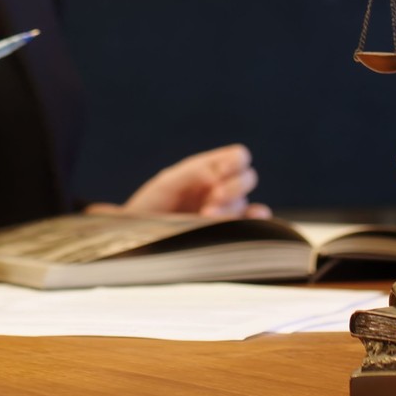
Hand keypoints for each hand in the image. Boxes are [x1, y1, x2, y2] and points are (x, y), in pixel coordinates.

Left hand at [115, 144, 269, 218]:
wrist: (139, 237)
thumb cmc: (151, 207)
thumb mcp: (167, 183)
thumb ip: (193, 174)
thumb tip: (218, 174)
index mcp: (208, 170)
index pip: (238, 157)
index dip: (234, 162)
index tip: (218, 174)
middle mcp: (222, 188)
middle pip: (247, 178)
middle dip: (232, 188)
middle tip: (211, 201)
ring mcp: (227, 210)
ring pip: (245, 203)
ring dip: (230, 209)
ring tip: (206, 217)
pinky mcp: (230, 232)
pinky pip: (253, 224)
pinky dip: (256, 220)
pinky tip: (250, 219)